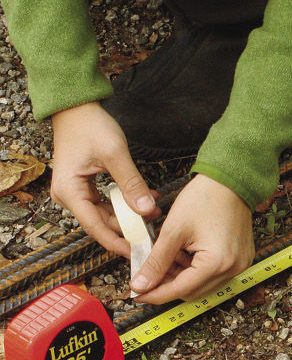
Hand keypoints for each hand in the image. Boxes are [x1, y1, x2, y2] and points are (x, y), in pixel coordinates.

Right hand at [51, 102, 158, 256]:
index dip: (117, 242)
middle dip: (128, 227)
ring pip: (105, 214)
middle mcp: (69, 196)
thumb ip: (131, 183)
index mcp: (70, 192)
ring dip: (129, 214)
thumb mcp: (115, 154)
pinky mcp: (84, 186)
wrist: (77, 107)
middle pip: (101, 223)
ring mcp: (75, 192)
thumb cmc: (90, 126)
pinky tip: (145, 200)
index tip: (137, 252)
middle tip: (155, 230)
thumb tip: (146, 210)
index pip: (95, 227)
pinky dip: (125, 203)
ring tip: (154, 212)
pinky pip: (106, 202)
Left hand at [130, 174, 253, 303]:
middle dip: (166, 287)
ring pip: (202, 285)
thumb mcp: (173, 230)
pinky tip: (181, 257)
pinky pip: (213, 275)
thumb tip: (140, 285)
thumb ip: (156, 262)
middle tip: (146, 277)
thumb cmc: (206, 198)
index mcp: (217, 263)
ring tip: (163, 262)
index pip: (180, 290)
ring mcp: (239, 264)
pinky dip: (194, 271)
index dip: (155, 294)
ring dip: (180, 278)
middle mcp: (232, 269)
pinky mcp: (240, 259)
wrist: (231, 180)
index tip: (136, 294)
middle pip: (192, 292)